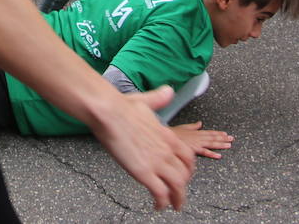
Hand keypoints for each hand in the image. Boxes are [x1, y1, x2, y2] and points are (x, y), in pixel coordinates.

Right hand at [89, 86, 194, 210]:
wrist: (109, 112)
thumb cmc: (122, 106)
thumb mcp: (146, 101)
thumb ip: (159, 98)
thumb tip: (168, 92)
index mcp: (168, 136)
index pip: (189, 157)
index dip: (189, 169)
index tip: (184, 174)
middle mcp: (167, 151)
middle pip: (185, 175)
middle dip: (183, 187)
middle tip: (179, 193)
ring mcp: (157, 163)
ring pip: (177, 187)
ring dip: (177, 199)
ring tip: (173, 206)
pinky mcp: (144, 173)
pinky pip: (160, 194)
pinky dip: (162, 203)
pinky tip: (157, 206)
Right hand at [171, 121, 233, 159]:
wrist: (163, 138)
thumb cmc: (171, 134)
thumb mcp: (183, 127)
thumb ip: (193, 126)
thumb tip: (200, 123)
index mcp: (196, 132)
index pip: (209, 132)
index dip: (218, 133)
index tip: (226, 134)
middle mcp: (197, 137)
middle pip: (212, 137)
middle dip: (223, 138)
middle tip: (232, 139)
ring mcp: (196, 143)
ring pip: (211, 144)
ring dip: (220, 144)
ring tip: (229, 145)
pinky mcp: (193, 150)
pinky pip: (204, 152)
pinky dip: (212, 154)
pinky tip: (218, 156)